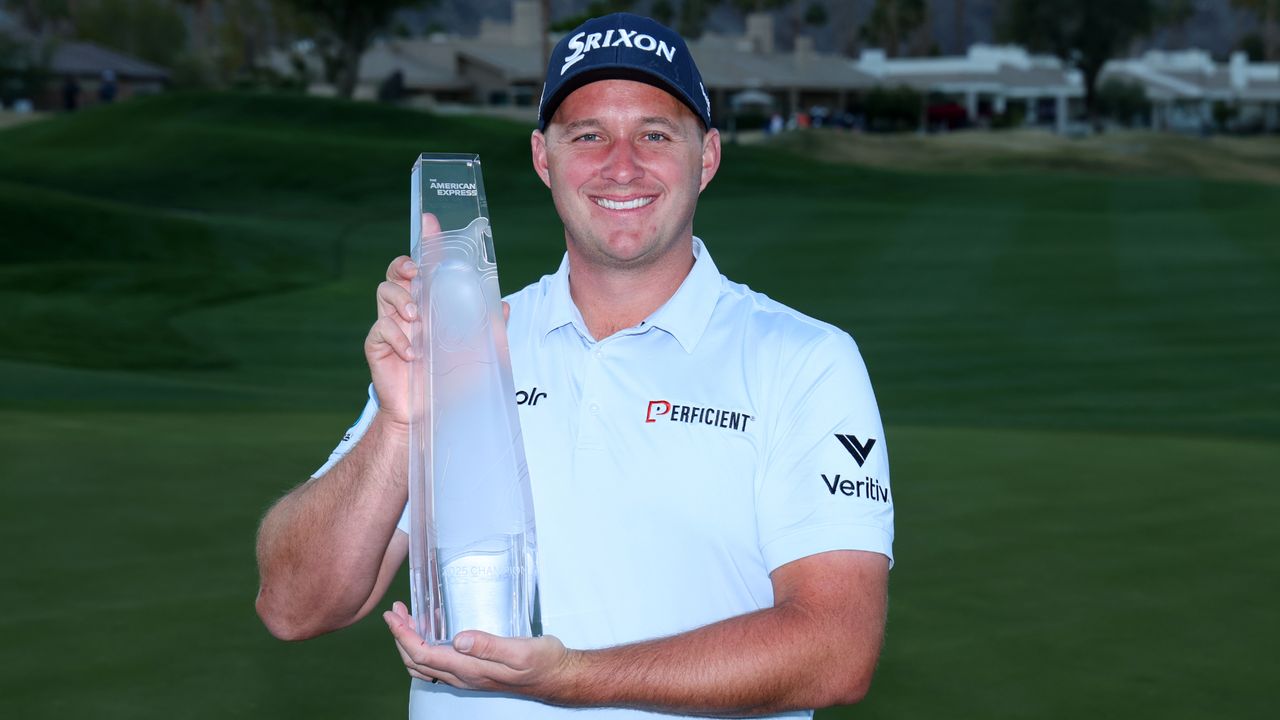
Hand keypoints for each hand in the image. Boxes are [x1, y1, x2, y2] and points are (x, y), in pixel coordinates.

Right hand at [364, 214, 510, 429]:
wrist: (427, 414)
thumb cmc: (450, 381)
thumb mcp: (478, 354)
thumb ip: (490, 329)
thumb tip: (502, 305)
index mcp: (430, 304)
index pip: (426, 267)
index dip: (426, 242)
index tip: (429, 221)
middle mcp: (408, 309)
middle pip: (396, 272)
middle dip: (404, 265)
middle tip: (418, 275)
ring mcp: (391, 325)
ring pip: (385, 292)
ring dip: (401, 300)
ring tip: (418, 319)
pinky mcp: (378, 345)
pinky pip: (380, 328)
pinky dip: (398, 338)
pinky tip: (414, 354)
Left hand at [383, 601, 577, 700]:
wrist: (558, 675)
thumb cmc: (543, 662)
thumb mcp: (520, 651)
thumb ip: (490, 646)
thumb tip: (459, 639)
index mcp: (469, 670)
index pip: (423, 655)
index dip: (403, 636)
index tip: (393, 617)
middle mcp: (464, 676)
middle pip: (417, 661)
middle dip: (400, 637)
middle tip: (395, 612)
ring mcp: (468, 675)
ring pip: (425, 664)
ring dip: (410, 641)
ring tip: (406, 618)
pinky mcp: (474, 670)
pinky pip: (440, 660)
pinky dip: (427, 643)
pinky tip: (434, 626)